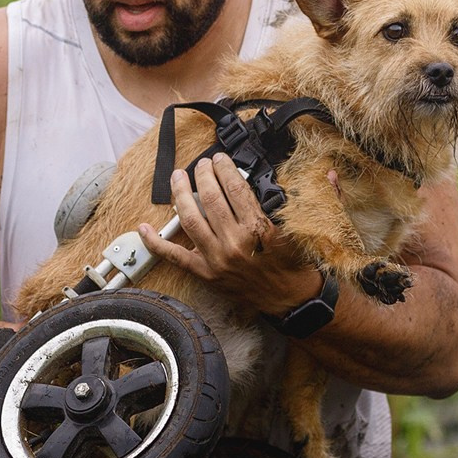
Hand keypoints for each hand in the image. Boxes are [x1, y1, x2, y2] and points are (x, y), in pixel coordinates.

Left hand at [139, 153, 314, 315]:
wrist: (290, 298)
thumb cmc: (295, 262)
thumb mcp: (302, 228)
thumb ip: (302, 200)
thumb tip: (314, 175)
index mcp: (258, 229)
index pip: (235, 189)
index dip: (225, 169)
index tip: (220, 159)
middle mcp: (235, 243)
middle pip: (210, 199)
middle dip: (202, 175)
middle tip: (201, 164)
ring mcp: (217, 259)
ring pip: (190, 220)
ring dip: (180, 195)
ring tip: (177, 178)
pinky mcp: (206, 274)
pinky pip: (174, 257)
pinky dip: (155, 243)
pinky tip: (143, 228)